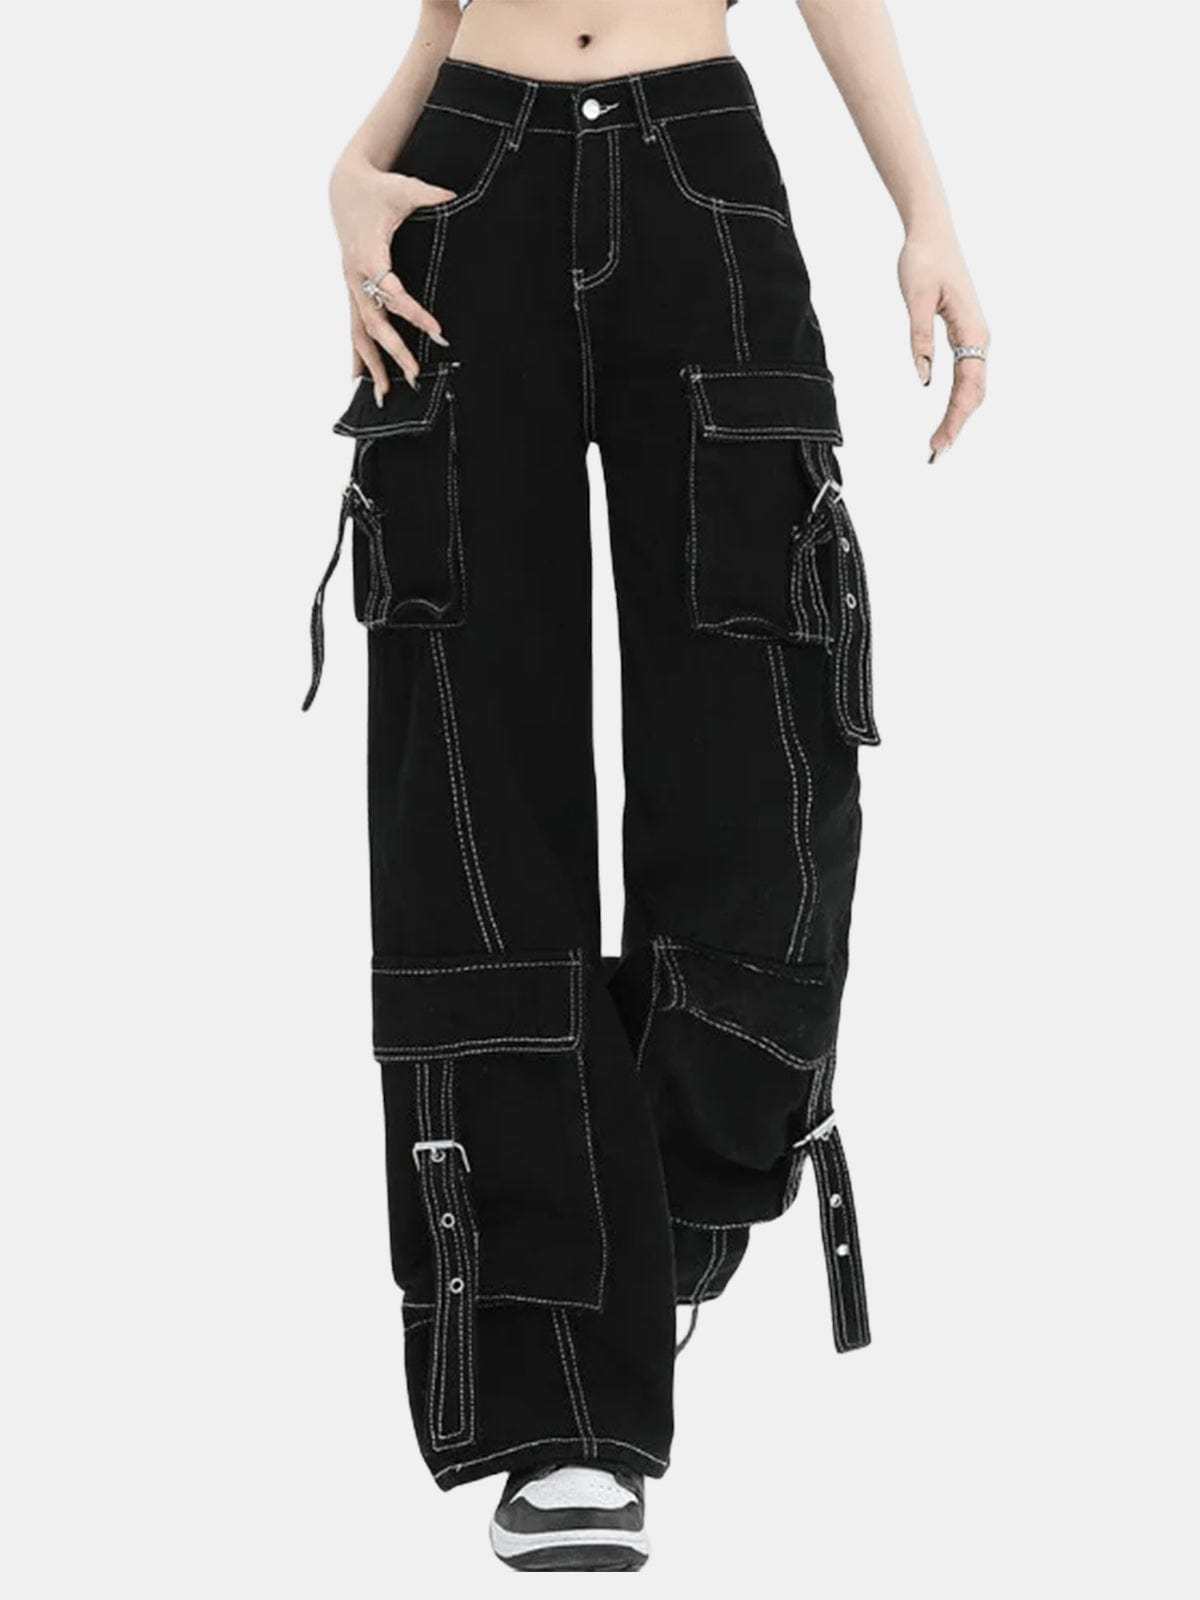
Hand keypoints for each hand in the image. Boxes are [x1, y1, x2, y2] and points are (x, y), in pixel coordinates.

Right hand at [330, 157, 455, 404]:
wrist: (345, 187)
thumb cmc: (379, 189)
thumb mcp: (406, 189)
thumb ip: (432, 195)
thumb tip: (456, 196)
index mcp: (369, 252)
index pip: (391, 290)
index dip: (412, 312)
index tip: (437, 331)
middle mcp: (355, 274)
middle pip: (374, 320)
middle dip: (394, 350)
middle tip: (416, 374)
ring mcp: (351, 285)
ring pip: (360, 331)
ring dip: (372, 364)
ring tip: (385, 394)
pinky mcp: (352, 290)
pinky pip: (354, 326)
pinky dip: (357, 353)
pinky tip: (359, 380)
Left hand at [899, 229, 989, 460]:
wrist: (932, 233)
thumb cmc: (922, 261)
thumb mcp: (915, 300)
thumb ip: (920, 339)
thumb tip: (922, 380)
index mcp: (973, 332)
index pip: (967, 387)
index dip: (954, 419)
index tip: (939, 445)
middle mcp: (979, 338)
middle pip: (973, 394)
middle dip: (956, 425)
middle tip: (934, 456)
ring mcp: (974, 337)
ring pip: (972, 387)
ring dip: (958, 417)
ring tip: (939, 444)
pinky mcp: (965, 335)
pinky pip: (966, 375)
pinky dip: (958, 401)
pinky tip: (947, 417)